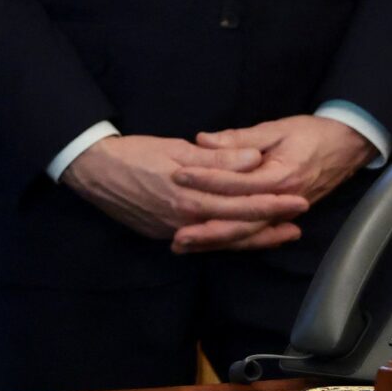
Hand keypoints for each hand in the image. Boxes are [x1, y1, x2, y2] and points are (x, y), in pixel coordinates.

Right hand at [59, 134, 307, 252]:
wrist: (91, 171)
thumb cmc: (133, 153)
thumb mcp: (176, 148)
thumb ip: (218, 158)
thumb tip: (255, 159)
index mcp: (190, 196)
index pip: (242, 202)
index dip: (272, 202)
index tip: (299, 199)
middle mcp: (185, 220)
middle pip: (238, 226)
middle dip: (271, 223)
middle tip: (300, 221)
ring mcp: (174, 231)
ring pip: (223, 240)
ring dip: (254, 238)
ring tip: (280, 234)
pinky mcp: (163, 235)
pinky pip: (204, 242)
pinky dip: (227, 241)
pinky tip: (240, 238)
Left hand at [174, 115, 376, 227]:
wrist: (349, 145)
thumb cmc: (312, 134)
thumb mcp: (276, 129)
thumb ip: (240, 139)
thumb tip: (203, 141)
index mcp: (280, 177)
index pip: (236, 183)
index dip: (205, 180)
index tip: (176, 175)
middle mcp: (284, 201)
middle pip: (241, 222)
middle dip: (207, 230)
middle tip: (175, 236)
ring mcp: (285, 213)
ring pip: (247, 234)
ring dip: (215, 242)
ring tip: (183, 246)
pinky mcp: (284, 217)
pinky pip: (256, 234)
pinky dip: (233, 242)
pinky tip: (208, 246)